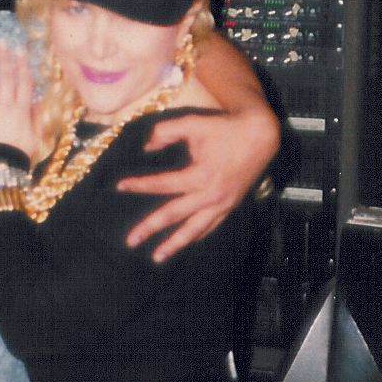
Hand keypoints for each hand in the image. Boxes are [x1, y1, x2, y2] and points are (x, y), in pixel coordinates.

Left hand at [0, 44, 37, 158]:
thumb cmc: (19, 154)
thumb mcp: (36, 138)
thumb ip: (36, 119)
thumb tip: (36, 102)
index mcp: (22, 110)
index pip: (23, 83)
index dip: (21, 65)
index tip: (19, 50)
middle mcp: (6, 106)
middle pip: (6, 78)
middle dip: (4, 59)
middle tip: (1, 43)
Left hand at [118, 106, 277, 261]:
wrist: (261, 135)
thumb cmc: (224, 128)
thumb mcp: (192, 123)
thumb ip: (165, 132)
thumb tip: (144, 146)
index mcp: (200, 176)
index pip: (162, 184)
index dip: (139, 185)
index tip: (119, 186)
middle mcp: (210, 195)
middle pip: (174, 215)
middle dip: (150, 228)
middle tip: (130, 241)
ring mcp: (222, 203)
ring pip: (194, 229)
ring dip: (174, 244)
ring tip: (156, 257)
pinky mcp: (231, 205)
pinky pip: (211, 226)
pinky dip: (196, 236)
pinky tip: (185, 243)